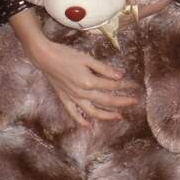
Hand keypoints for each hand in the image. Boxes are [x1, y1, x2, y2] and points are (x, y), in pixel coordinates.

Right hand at [9, 7, 137, 125]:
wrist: (45, 57)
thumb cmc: (66, 54)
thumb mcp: (87, 58)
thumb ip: (104, 68)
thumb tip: (120, 76)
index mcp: (89, 82)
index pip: (112, 85)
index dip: (124, 85)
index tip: (134, 85)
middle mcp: (82, 93)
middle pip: (106, 100)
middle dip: (122, 102)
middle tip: (134, 102)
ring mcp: (73, 98)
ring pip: (93, 111)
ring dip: (107, 115)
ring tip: (118, 116)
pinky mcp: (64, 99)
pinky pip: (74, 114)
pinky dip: (81, 121)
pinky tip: (89, 125)